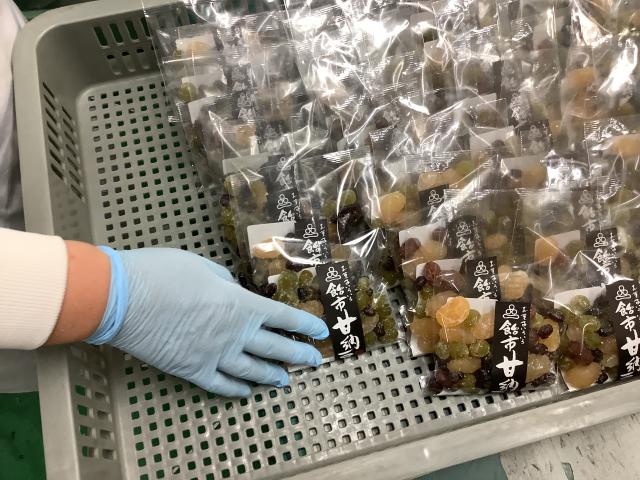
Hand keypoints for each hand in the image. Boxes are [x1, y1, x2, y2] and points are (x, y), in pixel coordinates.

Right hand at [86, 247, 328, 396]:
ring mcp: (215, 356)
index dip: (306, 325)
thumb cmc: (165, 273)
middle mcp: (236, 335)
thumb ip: (227, 282)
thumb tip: (234, 292)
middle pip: (276, 349)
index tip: (321, 331)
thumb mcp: (204, 266)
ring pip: (253, 372)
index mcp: (242, 305)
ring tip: (287, 380)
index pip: (284, 318)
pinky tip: (247, 392)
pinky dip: (237, 390)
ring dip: (273, 376)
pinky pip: (221, 385)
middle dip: (299, 356)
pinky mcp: (192, 370)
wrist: (123, 299)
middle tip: (315, 362)